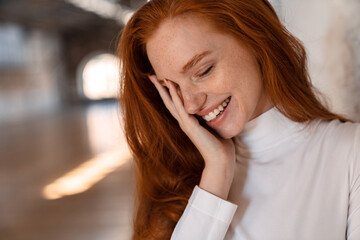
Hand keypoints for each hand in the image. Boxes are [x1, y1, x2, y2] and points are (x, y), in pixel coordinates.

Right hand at [148, 75, 235, 198]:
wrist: (220, 159)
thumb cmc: (220, 145)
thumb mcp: (214, 126)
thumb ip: (210, 117)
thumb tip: (216, 106)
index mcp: (188, 121)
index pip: (176, 104)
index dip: (169, 92)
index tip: (164, 79)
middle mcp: (184, 121)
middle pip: (168, 101)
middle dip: (160, 88)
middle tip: (150, 76)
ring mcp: (185, 123)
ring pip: (171, 102)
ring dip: (163, 89)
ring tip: (155, 77)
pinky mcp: (190, 125)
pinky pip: (180, 106)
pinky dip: (175, 95)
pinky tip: (170, 85)